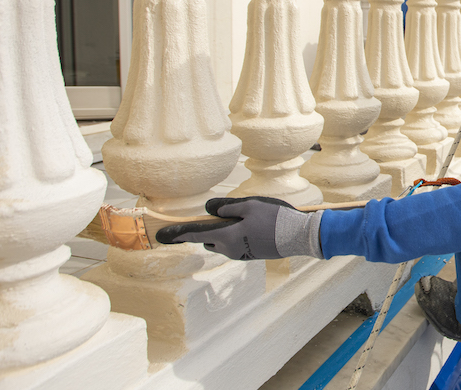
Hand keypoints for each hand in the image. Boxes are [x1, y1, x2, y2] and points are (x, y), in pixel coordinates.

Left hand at [156, 197, 322, 260]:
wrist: (300, 236)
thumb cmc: (275, 219)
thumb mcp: (250, 206)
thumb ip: (227, 207)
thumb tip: (209, 210)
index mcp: (226, 237)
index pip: (195, 235)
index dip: (177, 234)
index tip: (161, 236)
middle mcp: (230, 249)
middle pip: (210, 240)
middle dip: (209, 230)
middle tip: (220, 216)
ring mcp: (242, 254)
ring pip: (223, 243)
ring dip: (225, 233)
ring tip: (244, 219)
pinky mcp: (252, 255)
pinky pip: (236, 245)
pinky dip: (237, 236)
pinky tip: (254, 227)